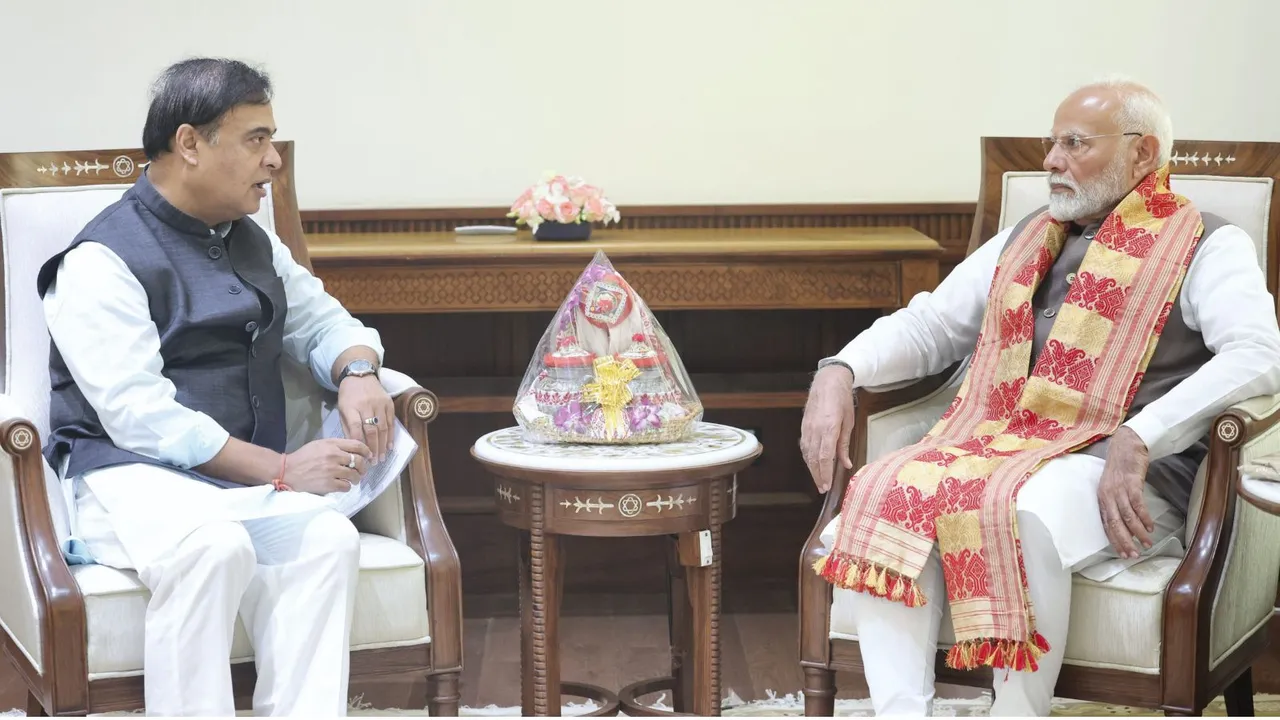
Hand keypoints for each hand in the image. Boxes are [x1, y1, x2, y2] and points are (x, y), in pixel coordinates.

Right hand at [284, 437, 372, 494]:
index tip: (368, 456)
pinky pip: (347, 486)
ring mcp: (332, 471)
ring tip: (353, 479)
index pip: (358, 445)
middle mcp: (334, 456)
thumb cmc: (304, 456)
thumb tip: (354, 450)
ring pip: (355, 475)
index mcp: (332, 444)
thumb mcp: (320, 444)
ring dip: (356, 478)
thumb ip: (337, 445)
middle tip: (362, 470)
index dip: (367, 451)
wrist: (288, 471)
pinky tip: (343, 485)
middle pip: (359, 461)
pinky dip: (347, 486)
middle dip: (364, 467)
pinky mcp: (329, 484)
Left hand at [338, 374, 395, 463]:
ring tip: (382, 457)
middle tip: (374, 462)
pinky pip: (391, 422)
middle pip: (372, 430)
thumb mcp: (342, 410)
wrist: (360, 375)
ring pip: (383, 428)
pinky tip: (390, 446)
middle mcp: (366, 405)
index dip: (360, 442)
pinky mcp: (389, 403)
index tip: (361, 456)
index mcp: (351, 407)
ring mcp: (380, 404)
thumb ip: (348, 427)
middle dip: (373, 448)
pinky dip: (391, 436)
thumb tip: (354, 446)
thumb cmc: (348, 396)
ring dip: (383, 445)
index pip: (356, 427)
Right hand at [800, 364, 856, 492]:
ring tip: (818, 480)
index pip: (824, 457)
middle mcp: (815, 430)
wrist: (828, 381)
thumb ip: (844, 445)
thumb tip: (846, 464)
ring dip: (811, 468)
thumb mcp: (849, 422)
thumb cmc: (841, 399)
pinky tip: (812, 464)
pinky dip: (807, 457)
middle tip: (822, 489)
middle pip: (813, 458)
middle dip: (817, 475)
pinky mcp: (803, 426)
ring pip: (806, 453)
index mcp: (828, 428)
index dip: (825, 473)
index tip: (827, 485)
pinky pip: (804, 445)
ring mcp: (807, 428)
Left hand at [1097, 427, 1153, 558]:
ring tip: (1146, 543)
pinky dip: (1144, 518)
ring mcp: (1119, 489)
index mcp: (1101, 498)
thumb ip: (1116, 505)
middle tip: (1133, 555)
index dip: (1114, 540)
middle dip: (1124, 541)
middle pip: (1114, 523)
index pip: (1105, 524)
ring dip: (1137, 532)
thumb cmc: (1121, 469)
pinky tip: (1150, 527)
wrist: (1127, 445)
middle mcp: (1107, 495)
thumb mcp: (1113, 487)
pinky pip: (1138, 505)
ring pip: (1127, 516)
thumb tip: (1126, 526)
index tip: (1122, 554)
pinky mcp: (1131, 483)